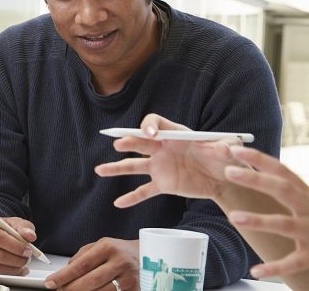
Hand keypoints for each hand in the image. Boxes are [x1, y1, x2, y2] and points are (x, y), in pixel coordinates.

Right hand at [0, 214, 35, 274]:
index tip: (28, 250)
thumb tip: (30, 236)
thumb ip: (23, 227)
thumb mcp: (11, 223)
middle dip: (18, 260)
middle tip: (27, 259)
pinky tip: (14, 270)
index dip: (16, 246)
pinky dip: (7, 276)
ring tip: (21, 265)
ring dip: (13, 269)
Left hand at [45, 238, 137, 290]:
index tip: (50, 282)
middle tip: (60, 290)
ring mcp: (130, 278)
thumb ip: (81, 257)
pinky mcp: (135, 290)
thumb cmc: (119, 251)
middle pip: (90, 282)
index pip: (80, 265)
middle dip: (71, 288)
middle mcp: (120, 262)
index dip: (63, 276)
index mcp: (108, 247)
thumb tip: (64, 272)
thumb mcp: (100, 246)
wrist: (148, 254)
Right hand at [95, 114, 244, 206]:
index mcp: (175, 134)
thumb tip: (224, 148)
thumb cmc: (226, 157)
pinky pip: (144, 191)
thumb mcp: (228, 148)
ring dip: (117, 168)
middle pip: (140, 143)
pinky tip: (118, 204)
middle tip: (118, 144)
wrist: (225, 179)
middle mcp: (162, 148)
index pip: (155, 124)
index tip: (149, 135)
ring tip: (99, 170)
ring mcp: (160, 166)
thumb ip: (226, 146)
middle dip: (129, 142)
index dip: (149, 127)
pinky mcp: (163, 184)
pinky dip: (132, 197)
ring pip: (134, 166)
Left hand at [222, 146, 308, 278]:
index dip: (259, 159)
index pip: (282, 171)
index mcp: (305, 193)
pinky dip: (274, 267)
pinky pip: (293, 261)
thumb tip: (250, 166)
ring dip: (259, 220)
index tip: (234, 149)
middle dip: (256, 180)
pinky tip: (256, 270)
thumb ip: (283, 188)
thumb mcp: (304, 199)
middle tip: (228, 172)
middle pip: (283, 190)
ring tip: (233, 217)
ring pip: (285, 224)